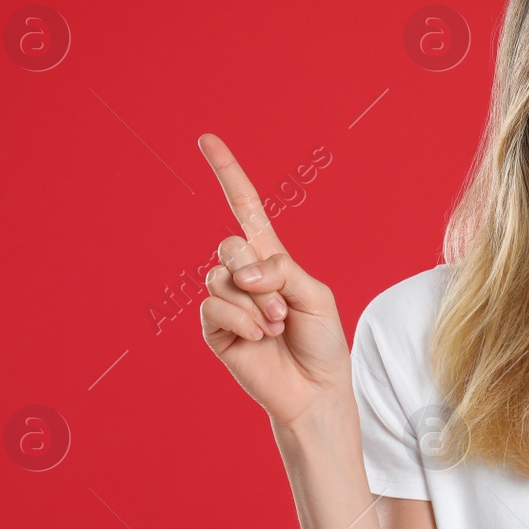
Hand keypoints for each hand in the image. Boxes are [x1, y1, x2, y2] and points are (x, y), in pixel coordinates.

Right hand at [196, 133, 351, 428]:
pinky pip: (214, 306)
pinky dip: (242, 320)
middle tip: (283, 309)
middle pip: (230, 246)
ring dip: (256, 304)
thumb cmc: (321, 340)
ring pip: (222, 278)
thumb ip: (280, 270)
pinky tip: (260, 337)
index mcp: (271, 259)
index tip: (207, 140)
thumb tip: (240, 271)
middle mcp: (244, 275)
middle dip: (259, 276)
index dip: (228, 175)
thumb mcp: (314, 293)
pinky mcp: (214, 328)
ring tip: (276, 327)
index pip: (245, 208)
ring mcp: (226, 301)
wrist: (315, 388)